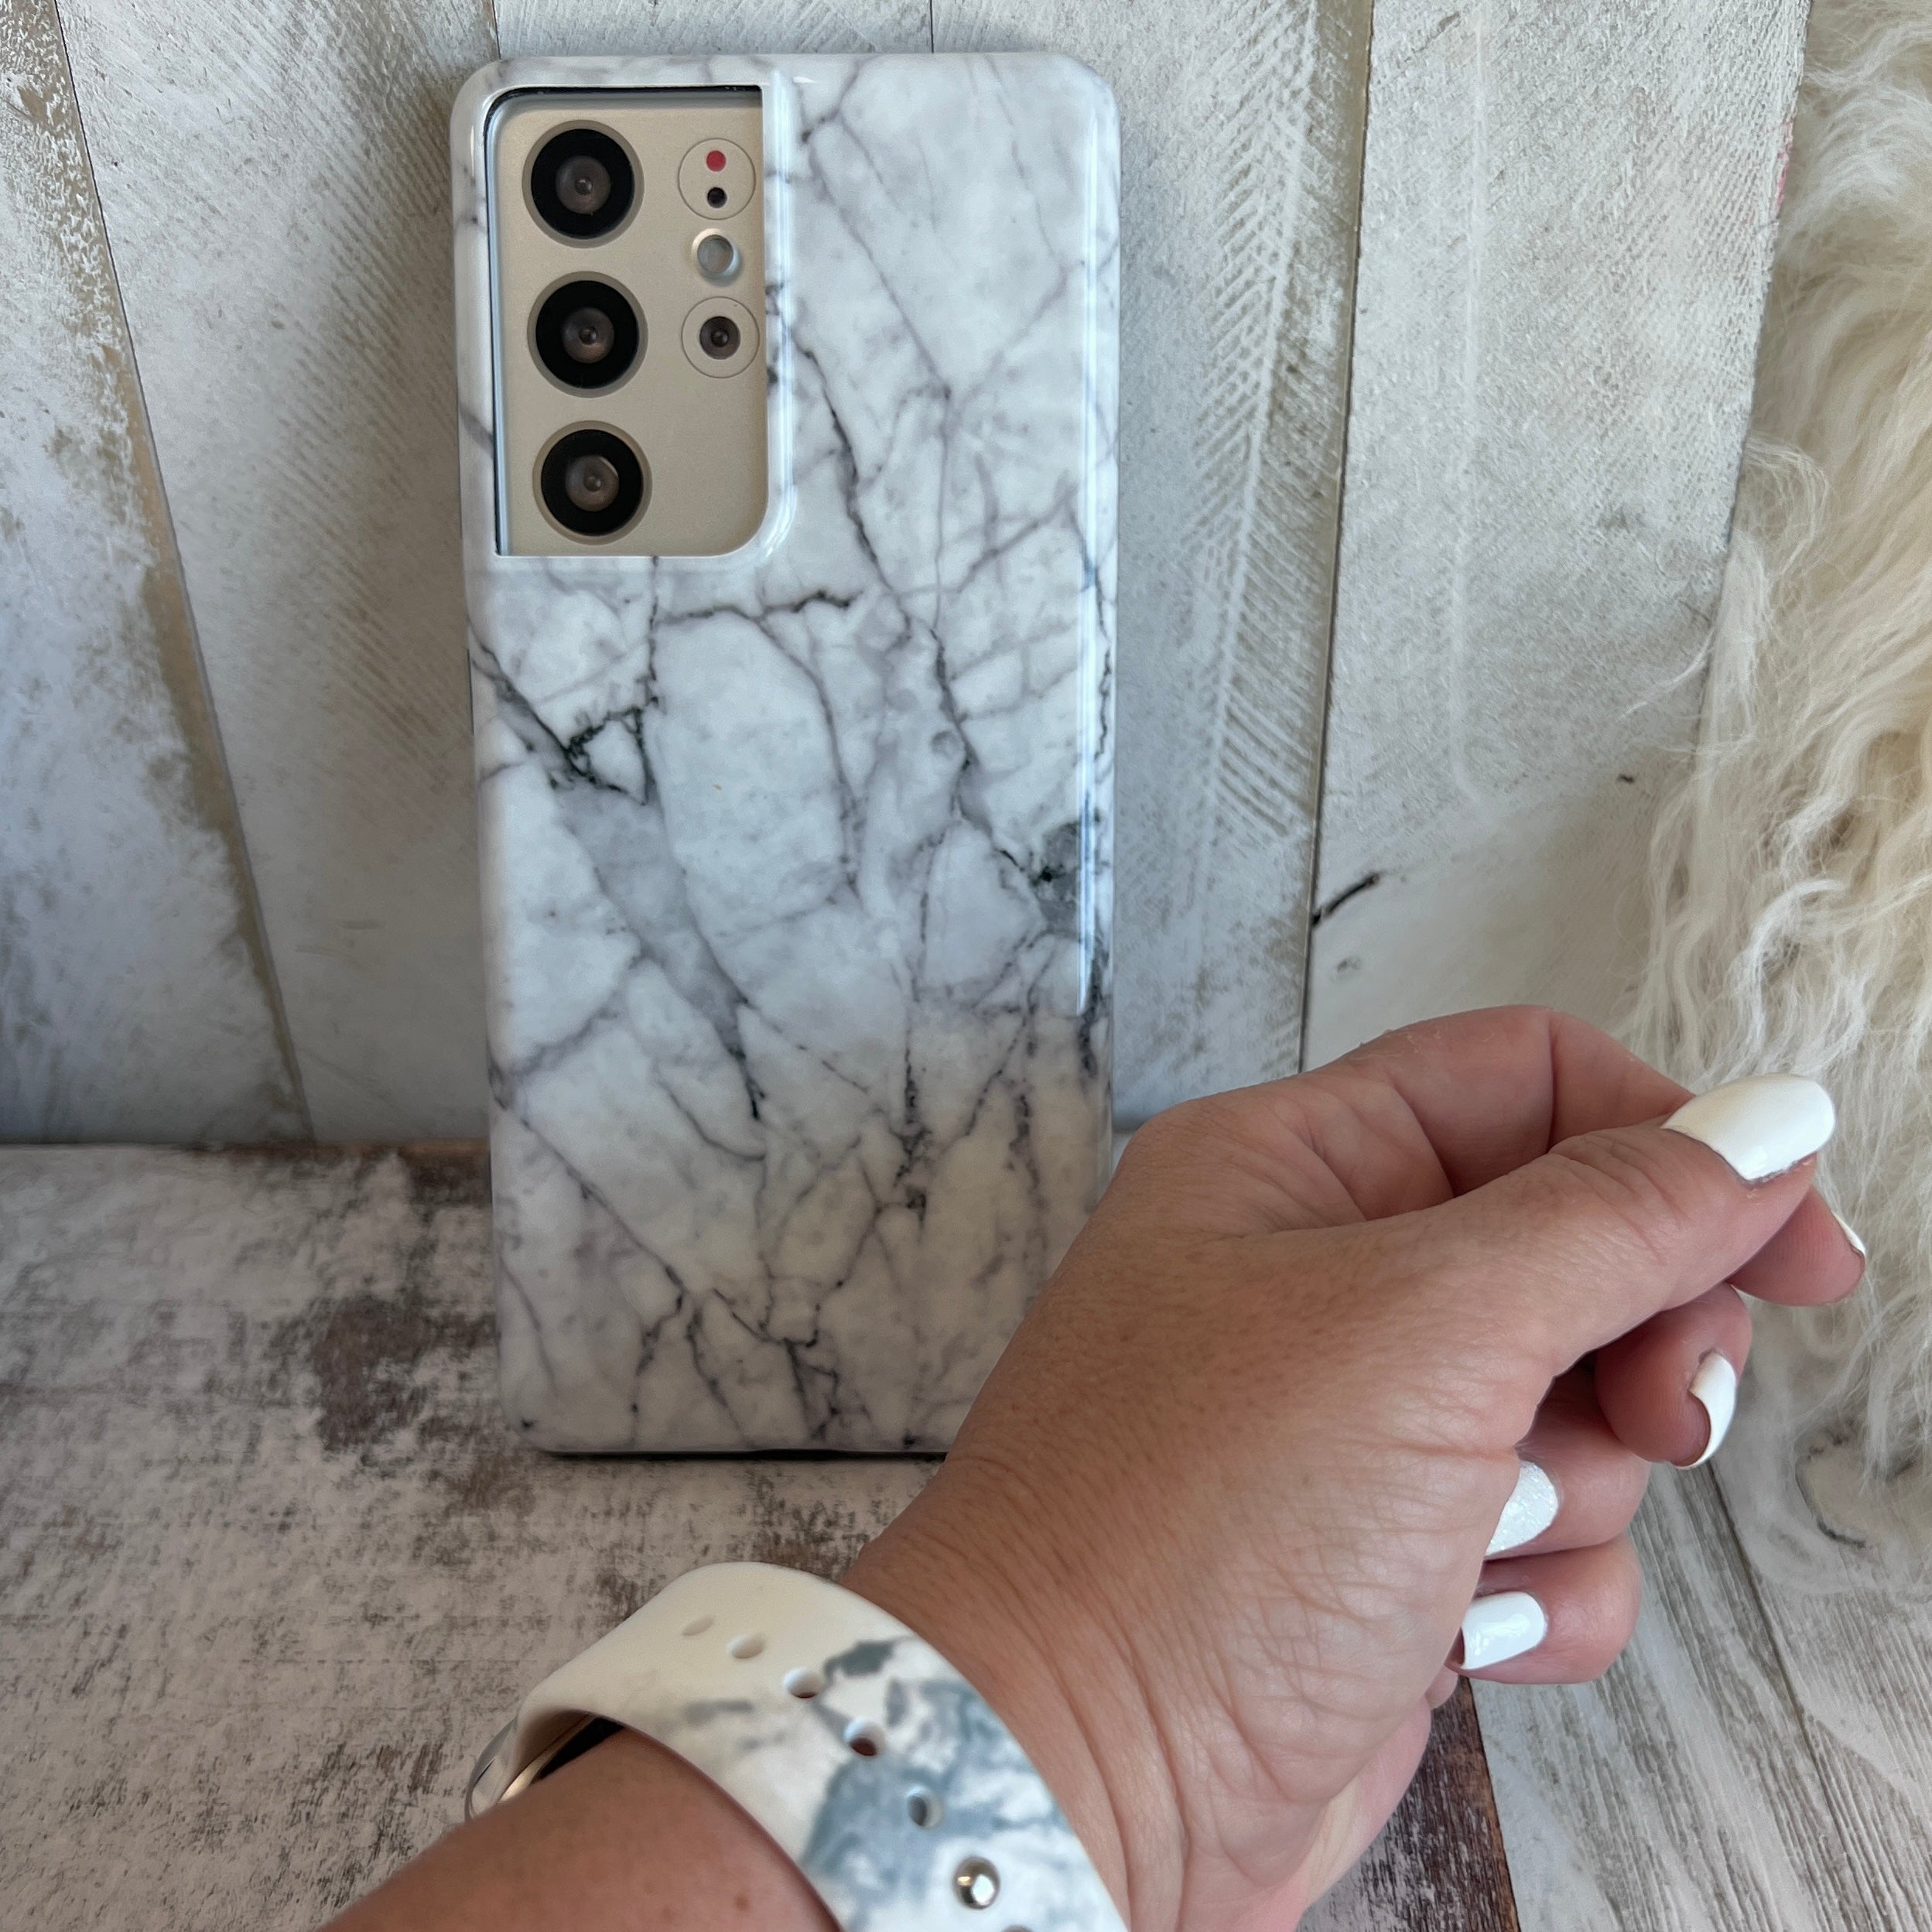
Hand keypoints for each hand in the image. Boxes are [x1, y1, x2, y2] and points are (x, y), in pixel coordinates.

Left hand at [846, 1007, 1862, 1929]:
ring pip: (1583, 1407)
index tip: (1796, 1242)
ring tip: (1464, 1537)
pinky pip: (1556, 1542)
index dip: (1678, 1140)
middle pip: (1578, 1245)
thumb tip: (1766, 1122)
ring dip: (1565, 1489)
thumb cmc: (1191, 1530)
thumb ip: (1611, 1216)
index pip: (1528, 1080)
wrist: (1079, 1783)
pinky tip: (1450, 1630)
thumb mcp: (1421, 1327)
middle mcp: (1320, 1277)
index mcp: (1296, 1164)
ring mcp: (1357, 1425)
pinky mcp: (1389, 1556)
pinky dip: (1534, 1593)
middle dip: (1638, 1338)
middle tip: (1654, 1407)